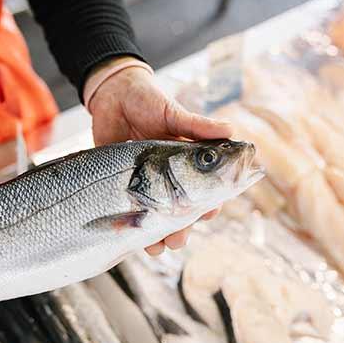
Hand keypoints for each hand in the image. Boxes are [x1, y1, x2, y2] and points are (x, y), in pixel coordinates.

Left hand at [87, 57, 230, 254]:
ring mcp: (146, 184)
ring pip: (159, 219)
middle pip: (182, 212)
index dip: (210, 204)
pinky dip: (136, 233)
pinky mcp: (123, 186)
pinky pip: (132, 216)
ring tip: (159, 247)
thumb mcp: (173, 113)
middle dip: (182, 228)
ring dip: (161, 237)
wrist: (112, 95)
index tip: (208, 213)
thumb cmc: (147, 101)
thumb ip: (198, 126)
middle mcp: (169, 177)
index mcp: (188, 161)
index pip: (206, 189)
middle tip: (178, 238)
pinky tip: (140, 243)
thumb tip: (231, 129)